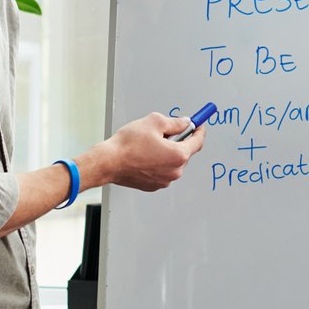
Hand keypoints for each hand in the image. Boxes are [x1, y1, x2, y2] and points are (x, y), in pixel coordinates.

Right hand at [85, 113, 205, 191]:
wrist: (109, 162)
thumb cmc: (128, 144)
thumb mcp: (154, 122)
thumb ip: (175, 123)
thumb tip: (185, 123)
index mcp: (178, 155)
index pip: (198, 141)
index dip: (199, 131)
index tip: (199, 125)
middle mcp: (175, 171)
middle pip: (185, 153)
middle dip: (178, 141)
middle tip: (165, 131)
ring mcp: (165, 181)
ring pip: (172, 162)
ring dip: (167, 152)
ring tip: (149, 144)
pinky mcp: (154, 185)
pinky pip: (162, 171)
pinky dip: (158, 163)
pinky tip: (144, 155)